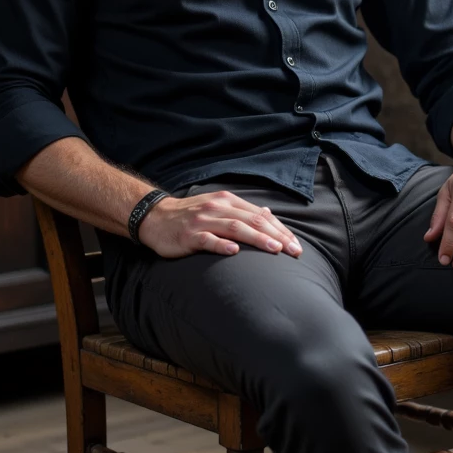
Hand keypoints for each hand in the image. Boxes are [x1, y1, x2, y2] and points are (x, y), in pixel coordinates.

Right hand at [138, 189, 303, 259]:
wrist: (156, 217)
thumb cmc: (191, 216)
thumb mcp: (218, 208)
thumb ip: (243, 212)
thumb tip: (268, 214)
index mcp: (228, 201)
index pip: (261, 215)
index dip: (280, 229)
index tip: (296, 245)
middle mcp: (218, 208)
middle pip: (252, 220)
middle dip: (276, 236)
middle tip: (294, 251)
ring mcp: (203, 221)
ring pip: (234, 228)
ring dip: (257, 238)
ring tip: (275, 249)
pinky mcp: (188, 235)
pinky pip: (207, 240)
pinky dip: (221, 245)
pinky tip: (234, 251)